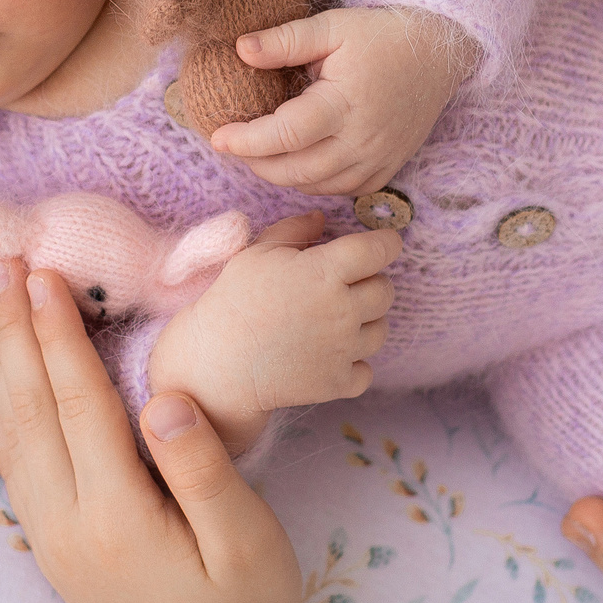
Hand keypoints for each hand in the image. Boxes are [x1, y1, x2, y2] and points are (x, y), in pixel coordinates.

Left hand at [0, 259, 302, 602]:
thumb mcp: (247, 540)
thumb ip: (204, 469)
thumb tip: (162, 399)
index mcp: (116, 516)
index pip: (78, 406)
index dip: (59, 336)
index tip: (43, 274)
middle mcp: (66, 523)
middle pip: (27, 408)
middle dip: (14, 329)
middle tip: (1, 260)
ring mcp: (48, 533)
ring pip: (10, 429)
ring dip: (2, 357)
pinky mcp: (48, 538)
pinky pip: (13, 455)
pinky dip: (5, 398)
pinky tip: (8, 364)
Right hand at [147, 213, 398, 451]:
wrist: (215, 362)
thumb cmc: (233, 301)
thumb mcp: (256, 254)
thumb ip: (294, 230)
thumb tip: (322, 219)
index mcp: (325, 272)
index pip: (380, 250)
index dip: (386, 243)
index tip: (383, 244)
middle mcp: (342, 310)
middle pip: (386, 291)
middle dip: (372, 283)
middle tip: (346, 286)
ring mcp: (343, 350)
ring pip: (381, 330)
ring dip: (366, 323)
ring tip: (335, 321)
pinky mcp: (337, 383)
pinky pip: (367, 371)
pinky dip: (354, 365)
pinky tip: (331, 356)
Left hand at [211, 7, 478, 195]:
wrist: (439, 53)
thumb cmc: (382, 36)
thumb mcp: (333, 26)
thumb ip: (285, 40)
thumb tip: (240, 50)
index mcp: (345, 102)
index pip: (286, 134)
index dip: (247, 141)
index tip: (217, 137)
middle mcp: (362, 139)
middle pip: (296, 170)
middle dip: (257, 163)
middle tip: (233, 144)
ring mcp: (377, 159)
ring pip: (316, 186)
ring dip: (281, 175)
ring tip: (260, 153)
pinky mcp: (387, 170)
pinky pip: (341, 190)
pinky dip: (313, 182)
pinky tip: (298, 162)